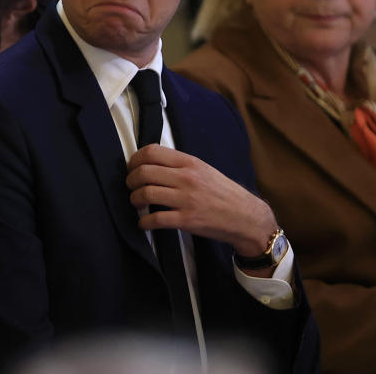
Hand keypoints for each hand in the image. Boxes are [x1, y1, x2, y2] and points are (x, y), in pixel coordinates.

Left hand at [125, 144, 276, 260]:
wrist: (245, 216)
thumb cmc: (223, 193)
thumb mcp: (204, 169)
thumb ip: (180, 165)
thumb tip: (152, 164)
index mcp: (190, 162)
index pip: (152, 152)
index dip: (135, 159)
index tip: (132, 167)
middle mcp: (186, 178)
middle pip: (144, 172)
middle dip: (130, 180)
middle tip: (131, 187)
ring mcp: (186, 199)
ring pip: (146, 193)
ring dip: (134, 199)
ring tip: (136, 203)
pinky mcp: (186, 220)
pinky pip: (155, 219)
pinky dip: (143, 222)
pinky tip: (143, 223)